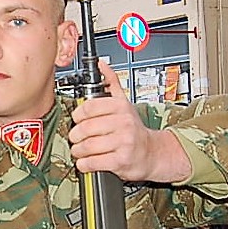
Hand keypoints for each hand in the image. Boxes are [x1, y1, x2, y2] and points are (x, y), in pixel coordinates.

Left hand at [69, 60, 191, 183]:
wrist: (152, 153)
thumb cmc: (133, 129)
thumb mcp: (124, 103)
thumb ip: (111, 83)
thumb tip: (101, 64)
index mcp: (121, 107)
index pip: (89, 108)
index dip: (77, 115)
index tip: (77, 120)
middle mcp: (124, 123)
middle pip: (86, 128)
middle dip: (75, 135)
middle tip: (75, 138)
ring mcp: (123, 142)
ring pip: (87, 146)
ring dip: (78, 151)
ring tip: (79, 150)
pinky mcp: (121, 161)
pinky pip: (92, 162)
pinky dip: (84, 164)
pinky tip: (86, 161)